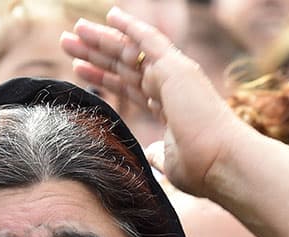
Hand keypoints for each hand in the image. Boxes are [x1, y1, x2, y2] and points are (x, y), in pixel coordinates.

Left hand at [60, 7, 237, 198]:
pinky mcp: (176, 68)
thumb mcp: (170, 161)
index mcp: (168, 108)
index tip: (79, 68)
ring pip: (130, 52)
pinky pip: (150, 40)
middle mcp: (171, 87)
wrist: (220, 162)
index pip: (129, 86)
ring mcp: (174, 76)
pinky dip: (131, 27)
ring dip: (101, 40)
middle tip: (69, 43)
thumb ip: (158, 155)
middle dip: (95, 54)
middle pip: (124, 66)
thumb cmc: (201, 168)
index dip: (103, 76)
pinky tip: (111, 16)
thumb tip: (152, 154)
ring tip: (74, 32)